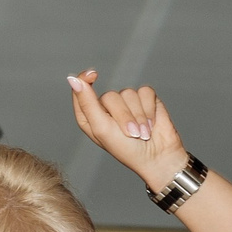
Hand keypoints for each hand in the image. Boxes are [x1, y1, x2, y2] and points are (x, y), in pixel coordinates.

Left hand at [66, 70, 189, 188]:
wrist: (158, 157)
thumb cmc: (125, 148)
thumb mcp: (100, 127)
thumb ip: (87, 102)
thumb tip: (73, 79)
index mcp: (89, 115)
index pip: (82, 91)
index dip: (85, 80)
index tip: (93, 74)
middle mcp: (107, 107)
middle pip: (110, 96)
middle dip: (123, 116)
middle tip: (131, 134)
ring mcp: (127, 102)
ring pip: (128, 93)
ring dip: (138, 115)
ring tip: (143, 133)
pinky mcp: (146, 99)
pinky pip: (145, 92)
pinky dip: (149, 109)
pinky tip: (152, 123)